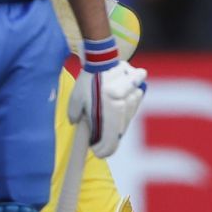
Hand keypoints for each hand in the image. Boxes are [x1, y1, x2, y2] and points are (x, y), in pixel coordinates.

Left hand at [66, 42, 147, 159]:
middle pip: (118, 135)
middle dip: (108, 141)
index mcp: (107, 114)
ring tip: (105, 124)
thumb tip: (76, 123)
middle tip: (98, 142)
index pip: (109, 143)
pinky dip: (124, 115)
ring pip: (125, 123)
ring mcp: (130, 102)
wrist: (103, 60)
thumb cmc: (87, 81)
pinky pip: (131, 111)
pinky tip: (115, 111)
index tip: (96, 151)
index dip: (103, 151)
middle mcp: (121, 111)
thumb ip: (75, 116)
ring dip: (116, 128)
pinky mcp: (136, 94)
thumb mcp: (76, 100)